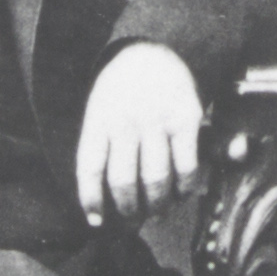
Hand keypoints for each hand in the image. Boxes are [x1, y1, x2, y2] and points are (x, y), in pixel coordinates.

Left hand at [76, 42, 202, 227]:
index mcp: (99, 119)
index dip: (91, 200)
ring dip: (157, 206)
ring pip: (156, 180)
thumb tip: (102, 205)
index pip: (90, 169)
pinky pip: (186, 167)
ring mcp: (157, 120)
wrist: (152, 53)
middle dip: (128, 210)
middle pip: (124, 181)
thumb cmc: (121, 93)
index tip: (96, 221)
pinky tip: (181, 194)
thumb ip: (101, 151)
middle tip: (133, 220)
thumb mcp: (99, 111)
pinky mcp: (187, 119)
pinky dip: (184, 189)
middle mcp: (126, 120)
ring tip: (157, 212)